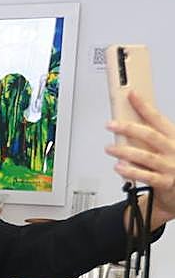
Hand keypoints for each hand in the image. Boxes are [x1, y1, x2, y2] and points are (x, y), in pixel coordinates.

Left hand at [106, 91, 174, 228]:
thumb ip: (150, 137)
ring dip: (124, 151)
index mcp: (174, 137)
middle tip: (111, 124)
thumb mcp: (166, 147)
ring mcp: (169, 167)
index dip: (144, 106)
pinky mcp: (164, 182)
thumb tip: (127, 123)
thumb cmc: (171, 165)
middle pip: (149, 135)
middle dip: (128, 128)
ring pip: (145, 156)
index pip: (158, 118)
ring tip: (109, 148)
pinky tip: (118, 167)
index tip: (131, 95)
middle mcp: (173, 150)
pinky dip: (130, 171)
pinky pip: (145, 176)